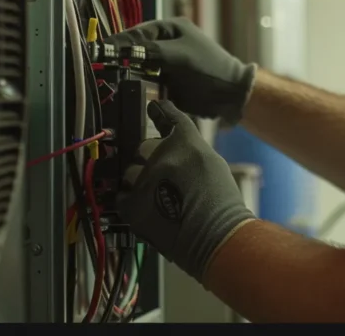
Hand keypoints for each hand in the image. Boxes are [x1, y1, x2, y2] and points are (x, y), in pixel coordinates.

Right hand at [106, 18, 255, 125]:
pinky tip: (123, 88)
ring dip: (125, 71)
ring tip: (107, 76)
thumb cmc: (209, 69)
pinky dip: (135, 84)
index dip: (120, 41)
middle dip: (119, 56)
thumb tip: (125, 51)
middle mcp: (166, 43)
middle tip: (100, 64)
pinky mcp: (166, 81)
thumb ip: (153, 51)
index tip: (101, 49)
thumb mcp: (181, 56)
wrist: (231, 96)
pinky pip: (146, 80)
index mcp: (171, 29)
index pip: (139, 32)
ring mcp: (166, 63)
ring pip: (138, 65)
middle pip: (136, 48)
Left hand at [117, 100, 254, 281]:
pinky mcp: (132, 203)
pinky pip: (122, 195)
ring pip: (130, 171)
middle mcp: (161, 155)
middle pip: (144, 146)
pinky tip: (148, 209)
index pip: (169, 117)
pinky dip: (132, 201)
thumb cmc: (221, 204)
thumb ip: (191, 153)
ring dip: (139, 180)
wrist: (215, 236)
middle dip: (150, 157)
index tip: (154, 107)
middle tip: (163, 175)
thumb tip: (176, 150)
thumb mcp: (213, 165)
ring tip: (155, 197)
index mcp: (186, 142)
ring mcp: (144, 179)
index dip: (160, 110)